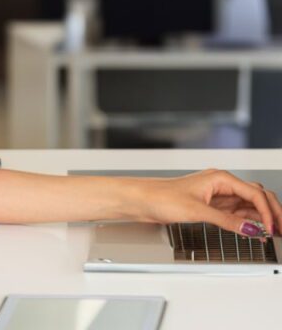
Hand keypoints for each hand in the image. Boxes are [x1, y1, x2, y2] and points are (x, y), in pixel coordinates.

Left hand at [129, 169, 281, 237]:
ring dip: (262, 217)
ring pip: (249, 205)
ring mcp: (217, 195)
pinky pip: (236, 212)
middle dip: (272, 211)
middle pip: (257, 196)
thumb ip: (226, 221)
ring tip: (273, 232)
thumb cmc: (161, 196)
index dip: (267, 212)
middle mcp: (221, 184)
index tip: (272, 228)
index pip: (254, 194)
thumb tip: (250, 229)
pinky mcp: (211, 205)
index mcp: (220, 178)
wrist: (141, 199)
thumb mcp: (197, 211)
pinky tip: (254, 230)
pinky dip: (247, 221)